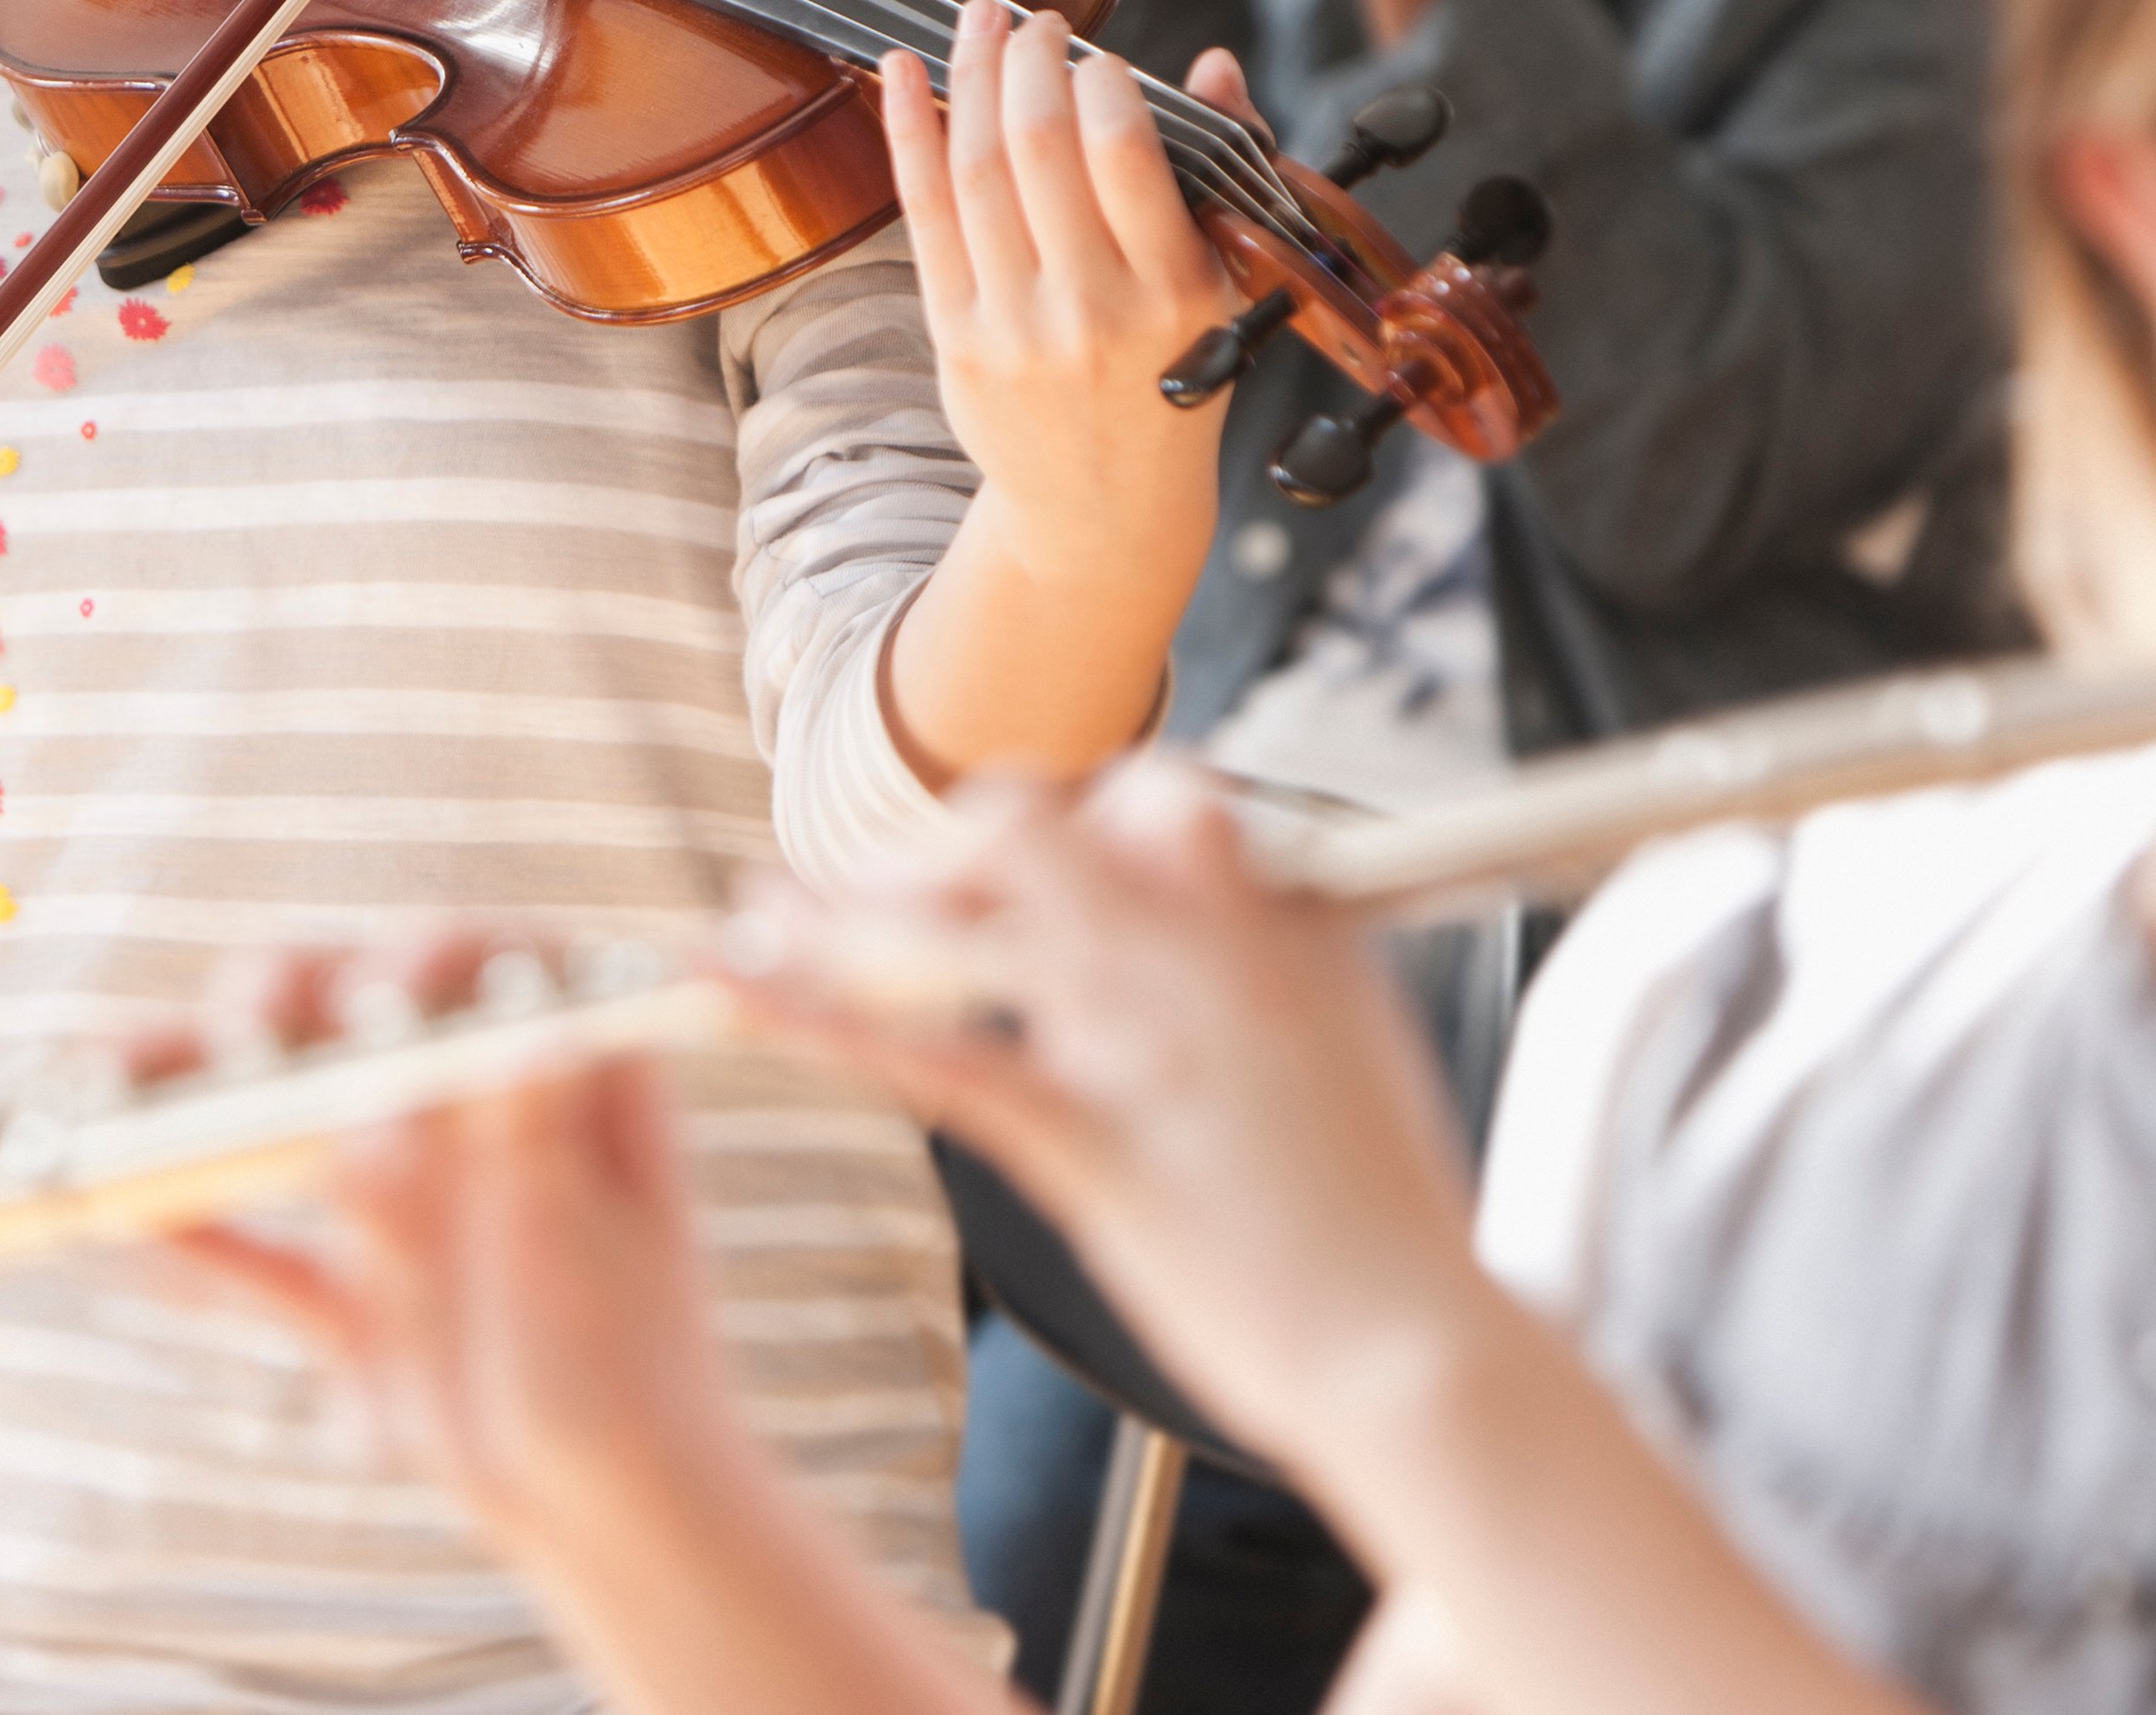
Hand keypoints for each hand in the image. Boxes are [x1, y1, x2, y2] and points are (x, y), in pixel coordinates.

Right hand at [164, 937, 757, 1558]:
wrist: (608, 1517)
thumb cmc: (629, 1376)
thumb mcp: (584, 1254)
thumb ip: (526, 1147)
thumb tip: (513, 1024)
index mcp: (559, 1067)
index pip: (486, 965)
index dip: (419, 964)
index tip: (375, 1002)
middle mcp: (471, 1102)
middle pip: (349, 1015)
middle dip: (277, 1015)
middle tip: (243, 1047)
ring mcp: (401, 1187)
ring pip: (278, 1119)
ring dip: (192, 1108)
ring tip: (102, 1109)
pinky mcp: (350, 1280)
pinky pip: (254, 1250)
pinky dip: (190, 1241)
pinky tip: (116, 1228)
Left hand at [743, 760, 1496, 1476]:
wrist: (1420, 1356)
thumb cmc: (1388, 1228)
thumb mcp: (1353, 1048)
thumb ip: (1275, 969)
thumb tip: (1220, 937)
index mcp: (1285, 911)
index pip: (1148, 800)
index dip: (1063, 833)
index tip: (1009, 875)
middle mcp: (1207, 943)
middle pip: (1030, 828)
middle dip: (940, 855)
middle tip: (885, 900)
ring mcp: (1144, 1032)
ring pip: (956, 921)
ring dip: (839, 914)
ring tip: (759, 918)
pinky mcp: (1091, 1134)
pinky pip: (928, 1051)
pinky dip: (812, 1011)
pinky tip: (735, 992)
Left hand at [878, 0, 1239, 534]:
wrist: (1103, 509)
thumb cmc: (1170, 381)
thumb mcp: (1223, 290)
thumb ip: (1219, 173)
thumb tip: (1213, 65)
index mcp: (1175, 292)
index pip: (1125, 153)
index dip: (1099, 81)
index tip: (1097, 55)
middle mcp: (1093, 312)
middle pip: (1040, 150)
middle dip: (1030, 62)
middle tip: (1032, 21)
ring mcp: (1016, 328)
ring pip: (977, 173)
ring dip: (971, 78)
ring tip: (977, 22)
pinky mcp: (957, 341)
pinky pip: (924, 218)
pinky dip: (909, 135)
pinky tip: (901, 73)